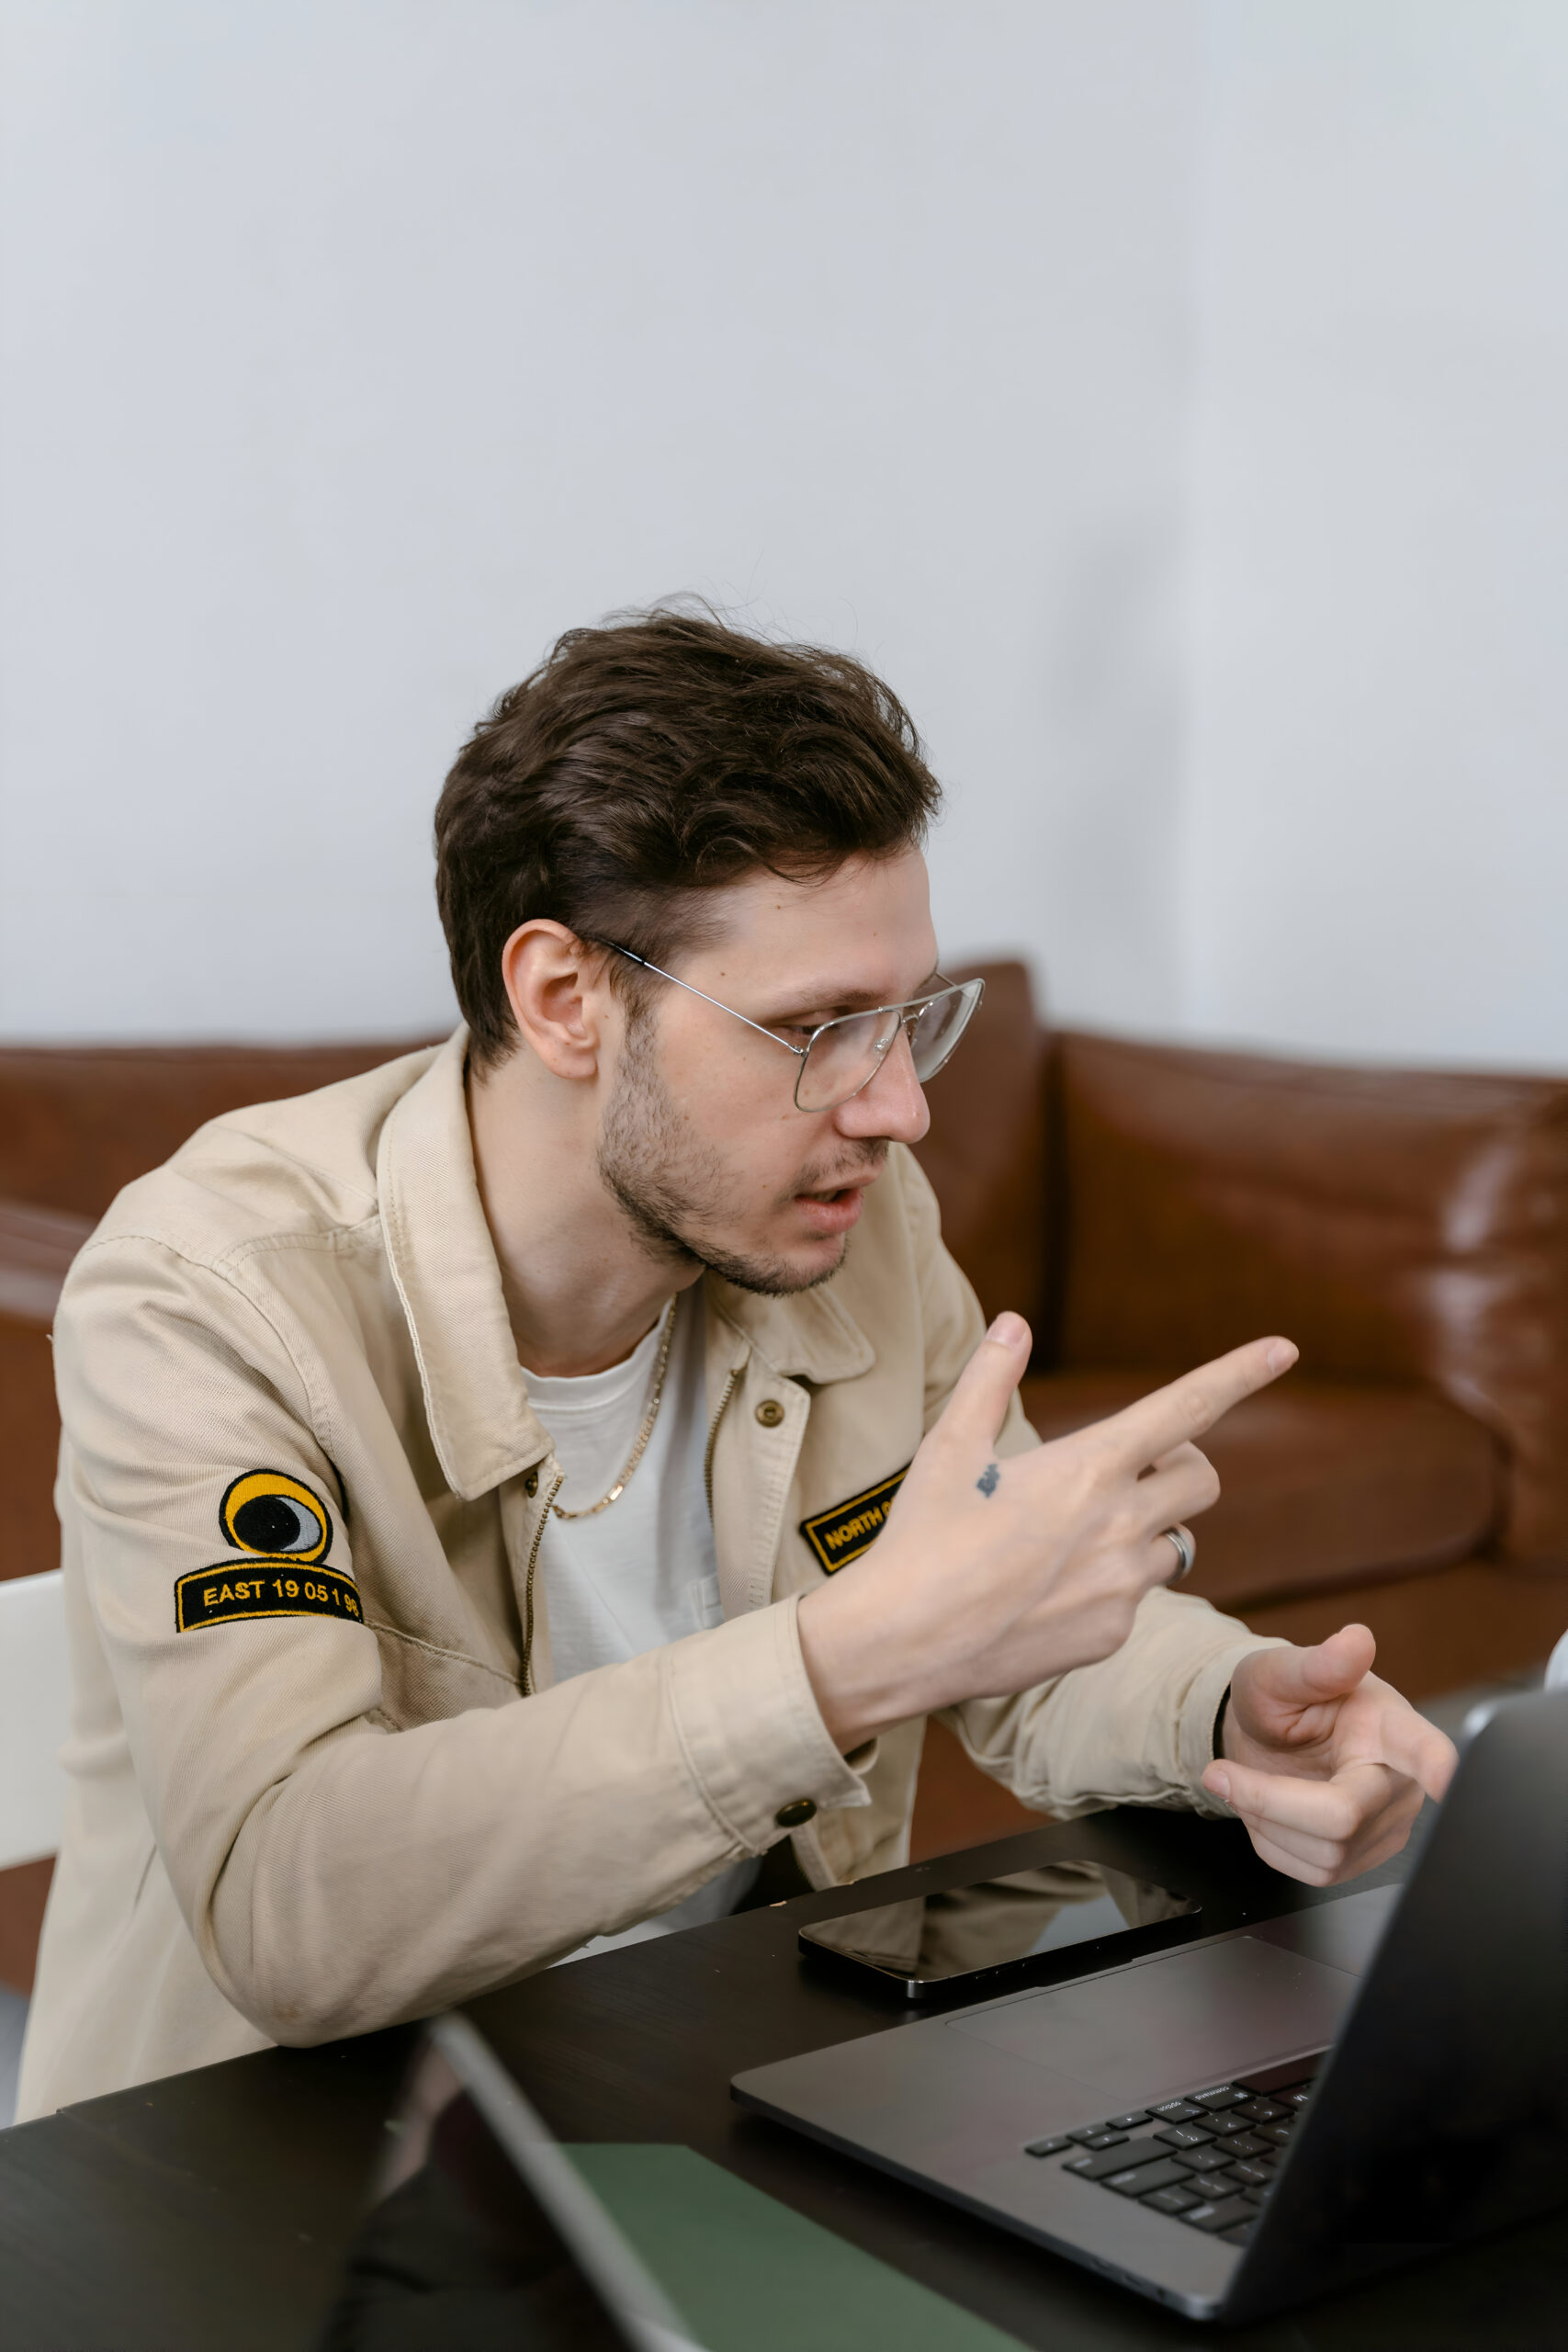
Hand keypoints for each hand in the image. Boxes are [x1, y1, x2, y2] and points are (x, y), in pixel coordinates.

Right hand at [798, 1312, 1297, 1750]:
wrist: (903, 1643)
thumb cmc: (921, 1537)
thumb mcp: (948, 1447)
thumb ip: (991, 1379)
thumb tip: (1017, 1323)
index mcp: (1088, 1468)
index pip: (1186, 1407)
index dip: (1240, 1373)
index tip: (1283, 1348)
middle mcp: (1121, 1525)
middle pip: (1202, 1478)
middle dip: (1178, 1466)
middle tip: (1123, 1472)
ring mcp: (1122, 1586)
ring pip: (1174, 1543)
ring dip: (1144, 1530)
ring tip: (1070, 1541)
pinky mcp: (1112, 1635)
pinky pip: (1138, 1597)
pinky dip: (1110, 1585)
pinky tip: (1048, 1591)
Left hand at [1202, 1626, 1456, 1883]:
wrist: (1267, 1738)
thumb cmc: (1280, 1698)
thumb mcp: (1279, 1672)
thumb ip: (1315, 1664)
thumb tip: (1355, 1640)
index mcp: (1392, 1727)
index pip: (1426, 1752)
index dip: (1437, 1769)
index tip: (1443, 1780)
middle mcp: (1402, 1782)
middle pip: (1343, 1818)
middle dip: (1269, 1800)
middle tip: (1220, 1773)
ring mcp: (1387, 1826)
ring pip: (1325, 1854)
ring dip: (1265, 1821)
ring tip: (1253, 1783)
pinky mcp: (1364, 1859)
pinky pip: (1313, 1874)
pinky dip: (1273, 1843)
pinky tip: (1271, 1810)